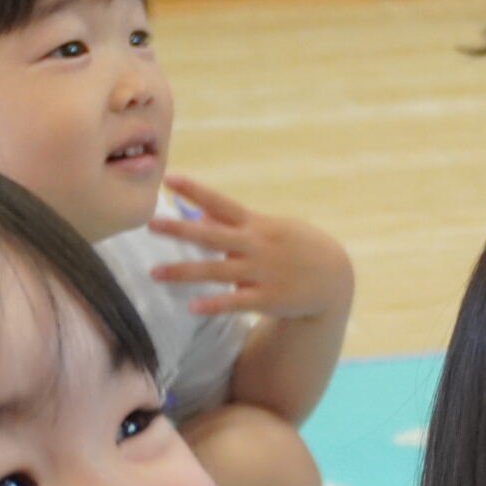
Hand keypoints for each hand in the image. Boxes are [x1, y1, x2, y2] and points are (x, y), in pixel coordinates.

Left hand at [149, 173, 354, 321]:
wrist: (334, 279)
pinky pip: (236, 302)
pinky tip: (192, 307)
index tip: (170, 178)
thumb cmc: (296, 248)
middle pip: (212, 235)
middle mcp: (257, 246)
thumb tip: (201, 215)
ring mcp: (262, 272)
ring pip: (217, 271)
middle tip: (151, 224)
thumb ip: (236, 224)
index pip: (221, 203)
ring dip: (184, 271)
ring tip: (154, 272)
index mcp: (257, 225)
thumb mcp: (271, 229)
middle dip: (181, 230)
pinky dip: (214, 304)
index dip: (195, 190)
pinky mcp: (268, 298)